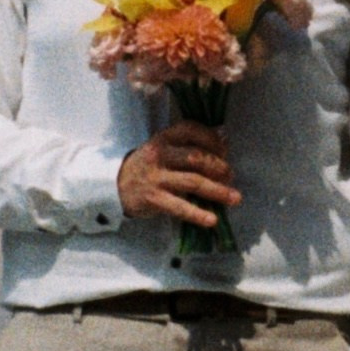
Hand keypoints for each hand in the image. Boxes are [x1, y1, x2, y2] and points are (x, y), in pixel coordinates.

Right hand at [116, 125, 238, 229]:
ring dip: (217, 190)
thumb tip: (223, 138)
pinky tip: (212, 220)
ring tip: (234, 197)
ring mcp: (156, 177)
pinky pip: (180, 206)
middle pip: (196, 157)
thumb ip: (188, 145)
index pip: (190, 129)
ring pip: (193, 181)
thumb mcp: (163, 148)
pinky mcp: (153, 198)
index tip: (224, 150)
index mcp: (163, 138)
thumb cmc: (148, 166)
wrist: (115, 185)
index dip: (211, 138)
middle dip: (219, 167)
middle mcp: (160, 154)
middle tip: (231, 176)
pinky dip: (198, 213)